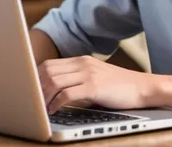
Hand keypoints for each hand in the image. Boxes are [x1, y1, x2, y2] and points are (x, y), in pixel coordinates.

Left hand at [38, 55, 158, 113]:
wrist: (143, 87)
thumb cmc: (119, 87)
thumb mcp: (95, 77)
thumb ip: (77, 78)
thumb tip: (54, 91)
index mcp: (81, 60)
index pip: (49, 64)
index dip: (34, 79)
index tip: (29, 93)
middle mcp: (83, 63)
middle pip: (47, 71)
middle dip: (35, 89)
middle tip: (31, 104)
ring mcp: (88, 73)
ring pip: (54, 81)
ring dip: (43, 98)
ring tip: (40, 110)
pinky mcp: (94, 86)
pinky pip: (67, 94)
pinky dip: (56, 104)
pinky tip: (54, 112)